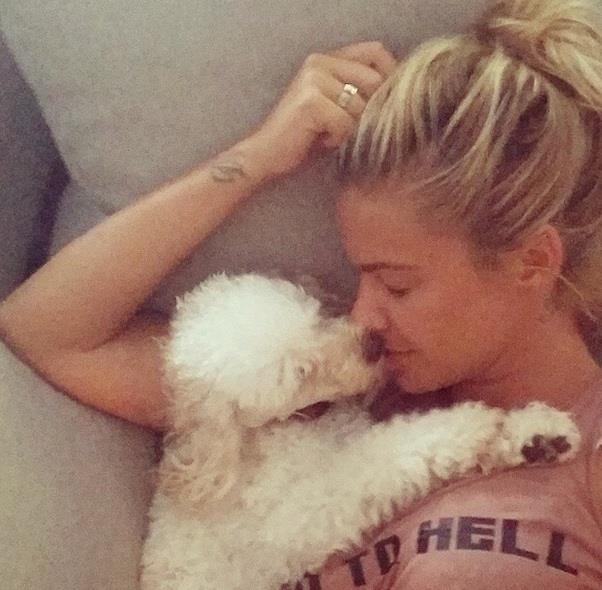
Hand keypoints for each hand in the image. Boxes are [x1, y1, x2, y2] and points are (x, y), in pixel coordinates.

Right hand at [246, 41, 397, 178]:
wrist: (266, 154)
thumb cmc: (303, 136)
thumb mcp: (332, 106)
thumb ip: (357, 91)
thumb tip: (397, 94)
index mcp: (326, 59)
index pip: (375, 52)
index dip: (389, 76)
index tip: (383, 105)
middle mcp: (319, 63)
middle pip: (373, 81)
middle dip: (369, 111)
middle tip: (351, 128)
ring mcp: (313, 80)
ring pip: (360, 107)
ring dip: (351, 129)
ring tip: (330, 135)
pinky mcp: (311, 102)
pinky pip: (345, 124)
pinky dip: (337, 139)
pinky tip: (321, 141)